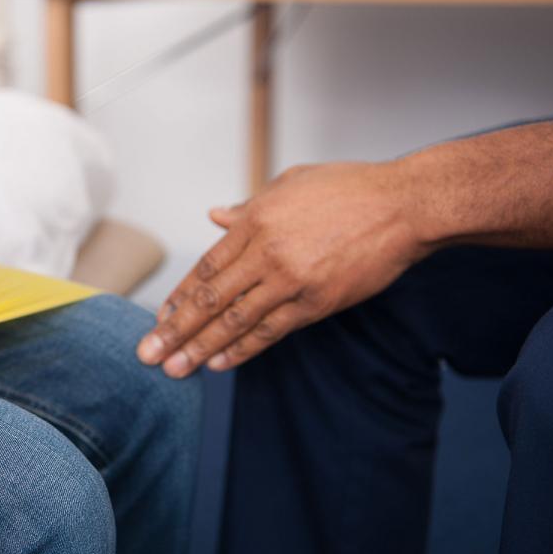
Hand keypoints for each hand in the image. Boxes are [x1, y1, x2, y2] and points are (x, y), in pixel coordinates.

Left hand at [137, 160, 426, 377]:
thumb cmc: (348, 190)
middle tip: (148, 354)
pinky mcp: (316, 302)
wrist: (404, 206)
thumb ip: (249, 207)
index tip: (159, 318)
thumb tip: (216, 216)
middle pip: (211, 299)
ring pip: (235, 321)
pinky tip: (219, 364)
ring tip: (175, 368)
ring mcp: (291, 280)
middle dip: (176, 330)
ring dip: (201, 348)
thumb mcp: (289, 185)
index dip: (180, 297)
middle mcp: (267, 253)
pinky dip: (242, 349)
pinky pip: (270, 331)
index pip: (206, 268)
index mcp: (256, 221)